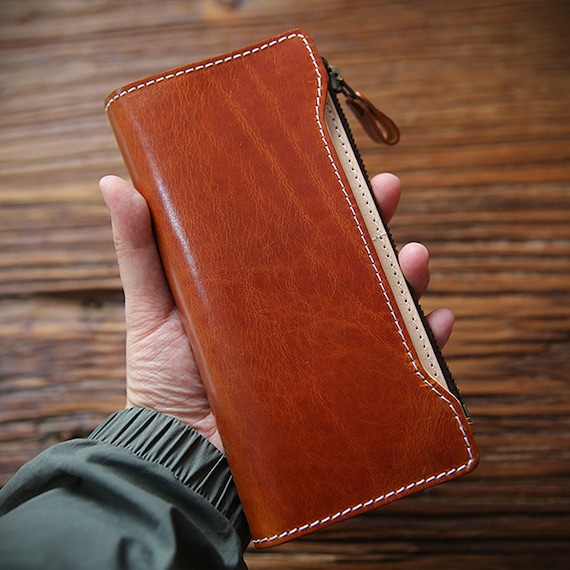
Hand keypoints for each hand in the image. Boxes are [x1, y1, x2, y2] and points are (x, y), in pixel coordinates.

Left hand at [99, 173, 453, 450]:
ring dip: (404, 278)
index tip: (338, 163)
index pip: (299, 234)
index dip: (322, 199)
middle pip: (344, 261)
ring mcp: (323, 351)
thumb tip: (113, 181)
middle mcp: (297, 314)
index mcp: (259, 288)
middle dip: (372, 223)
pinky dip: (422, 345)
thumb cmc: (163, 383)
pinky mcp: (340, 389)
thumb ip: (139, 249)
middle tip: (388, 190)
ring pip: (376, 305)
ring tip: (416, 256)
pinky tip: (438, 322)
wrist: (183, 459)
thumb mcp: (151, 308)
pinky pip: (393, 366)